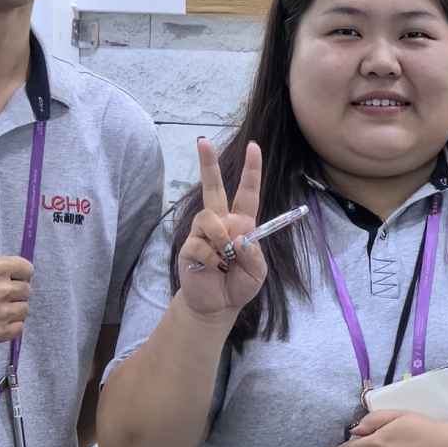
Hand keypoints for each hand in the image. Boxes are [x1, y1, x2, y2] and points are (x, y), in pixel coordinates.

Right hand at [177, 137, 270, 320]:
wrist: (217, 306)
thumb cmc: (239, 285)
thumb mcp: (257, 273)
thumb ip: (254, 256)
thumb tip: (240, 239)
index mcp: (241, 223)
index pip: (247, 192)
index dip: (251, 170)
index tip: (254, 147)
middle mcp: (221, 222)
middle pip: (212, 187)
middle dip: (208, 164)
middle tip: (202, 140)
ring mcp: (202, 233)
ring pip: (208, 217)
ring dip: (220, 237)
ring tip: (225, 258)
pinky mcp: (189, 247)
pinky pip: (199, 244)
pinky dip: (211, 259)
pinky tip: (213, 269)